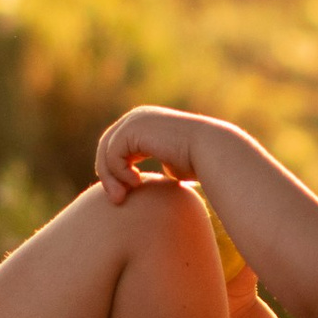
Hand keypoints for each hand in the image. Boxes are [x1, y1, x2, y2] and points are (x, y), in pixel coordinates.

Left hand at [95, 106, 212, 201]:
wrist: (210, 151)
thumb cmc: (199, 161)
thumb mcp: (174, 164)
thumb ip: (161, 165)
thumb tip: (156, 176)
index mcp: (145, 123)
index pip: (116, 147)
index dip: (114, 171)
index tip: (123, 194)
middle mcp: (137, 117)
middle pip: (106, 147)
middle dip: (108, 176)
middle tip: (116, 200)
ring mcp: (134, 120)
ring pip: (106, 151)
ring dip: (111, 178)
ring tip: (122, 196)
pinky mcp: (133, 129)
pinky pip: (113, 154)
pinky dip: (120, 172)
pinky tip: (137, 182)